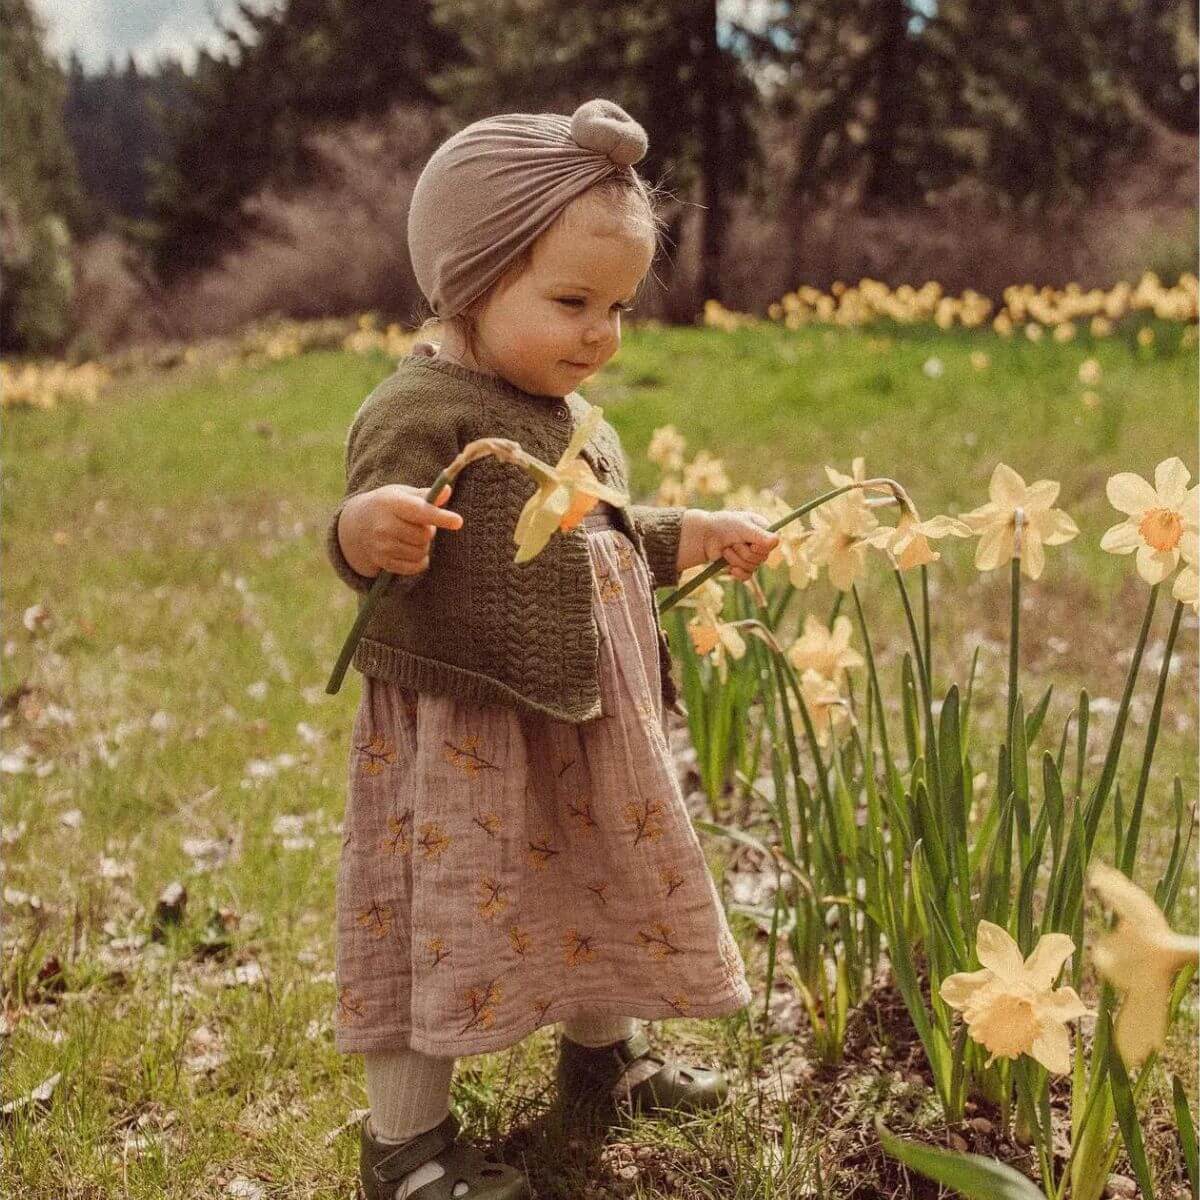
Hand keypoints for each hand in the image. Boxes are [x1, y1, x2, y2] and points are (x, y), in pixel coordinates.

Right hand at [337, 482, 462, 578]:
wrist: (355, 526)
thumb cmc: (387, 506)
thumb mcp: (402, 494)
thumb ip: (425, 494)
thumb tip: (447, 491)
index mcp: (391, 504)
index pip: (420, 511)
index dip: (440, 517)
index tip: (458, 521)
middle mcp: (384, 525)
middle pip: (424, 535)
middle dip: (428, 530)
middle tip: (418, 525)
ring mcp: (382, 546)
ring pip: (421, 551)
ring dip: (424, 546)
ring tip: (412, 536)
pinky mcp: (383, 562)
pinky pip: (414, 566)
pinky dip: (419, 560)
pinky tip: (411, 550)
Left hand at [698, 509, 778, 581]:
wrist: (703, 537)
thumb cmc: (722, 526)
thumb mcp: (742, 527)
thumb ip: (760, 535)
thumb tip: (777, 541)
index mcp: (763, 529)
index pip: (772, 544)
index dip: (761, 547)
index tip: (751, 543)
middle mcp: (759, 542)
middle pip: (762, 557)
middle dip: (744, 552)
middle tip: (732, 543)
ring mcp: (751, 555)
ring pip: (753, 567)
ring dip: (736, 559)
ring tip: (726, 550)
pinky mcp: (741, 566)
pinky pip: (747, 576)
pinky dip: (738, 573)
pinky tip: (730, 569)